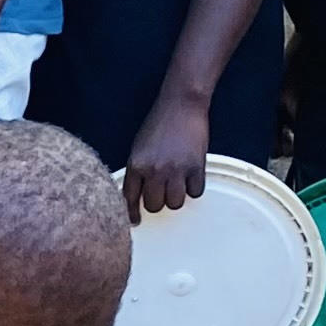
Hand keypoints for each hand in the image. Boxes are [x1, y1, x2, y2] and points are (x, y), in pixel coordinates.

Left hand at [123, 90, 210, 218]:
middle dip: (157, 202)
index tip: (135, 221)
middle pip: (154, 206)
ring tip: (176, 185)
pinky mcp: (196, 166)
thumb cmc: (158, 123)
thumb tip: (138, 195)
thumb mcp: (138, 147)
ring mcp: (176, 170)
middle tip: (161, 192)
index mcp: (136, 165)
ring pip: (175, 203)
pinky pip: (196, 192)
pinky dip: (194, 188)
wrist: (181, 105)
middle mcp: (154, 170)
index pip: (129, 199)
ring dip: (176, 198)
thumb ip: (138, 170)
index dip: (131, 213)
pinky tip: (191, 178)